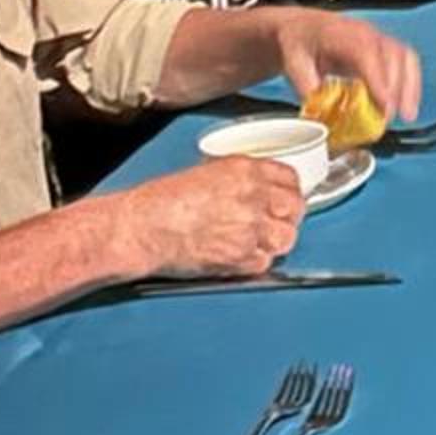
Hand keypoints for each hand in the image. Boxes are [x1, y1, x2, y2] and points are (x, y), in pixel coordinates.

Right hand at [117, 161, 304, 280]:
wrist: (140, 228)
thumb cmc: (159, 202)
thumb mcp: (206, 172)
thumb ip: (239, 180)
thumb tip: (257, 191)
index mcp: (244, 171)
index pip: (291, 178)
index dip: (290, 192)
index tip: (285, 200)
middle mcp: (252, 197)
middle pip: (295, 209)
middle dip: (287, 217)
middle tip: (273, 224)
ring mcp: (249, 228)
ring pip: (286, 238)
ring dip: (275, 242)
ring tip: (257, 243)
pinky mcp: (240, 258)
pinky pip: (264, 263)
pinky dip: (255, 263)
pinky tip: (238, 257)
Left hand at [273, 10, 422, 124]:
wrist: (301, 27)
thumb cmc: (299, 42)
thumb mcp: (293, 64)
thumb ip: (307, 88)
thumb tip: (320, 112)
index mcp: (341, 34)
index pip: (367, 55)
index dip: (379, 81)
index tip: (385, 106)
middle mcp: (365, 33)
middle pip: (392, 57)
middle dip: (397, 89)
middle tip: (390, 117)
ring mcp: (377, 38)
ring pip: (405, 57)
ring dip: (410, 87)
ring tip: (407, 114)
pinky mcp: (384, 47)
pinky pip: (406, 61)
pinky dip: (411, 83)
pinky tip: (407, 103)